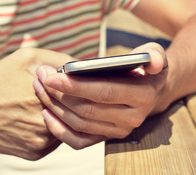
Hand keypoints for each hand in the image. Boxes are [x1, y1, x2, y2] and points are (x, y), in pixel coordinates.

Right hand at [0, 48, 72, 159]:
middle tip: (66, 92)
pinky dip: (53, 128)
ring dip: (65, 116)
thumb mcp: (28, 57)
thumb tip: (81, 66)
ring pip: (67, 127)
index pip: (82, 93)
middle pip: (76, 112)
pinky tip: (40, 117)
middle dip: (74, 100)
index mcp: (48, 97)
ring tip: (51, 103)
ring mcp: (40, 140)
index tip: (79, 81)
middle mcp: (46, 122)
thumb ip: (59, 59)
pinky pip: (55, 139)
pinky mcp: (34, 152)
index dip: (81, 85)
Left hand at [34, 43, 168, 148]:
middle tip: (41, 77)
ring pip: (80, 123)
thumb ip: (155, 56)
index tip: (51, 76)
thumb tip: (153, 63)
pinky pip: (79, 141)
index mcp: (143, 96)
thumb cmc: (146, 68)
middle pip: (87, 109)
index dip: (76, 86)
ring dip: (55, 107)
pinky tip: (46, 113)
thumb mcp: (155, 55)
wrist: (151, 90)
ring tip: (40, 87)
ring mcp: (119, 130)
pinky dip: (60, 130)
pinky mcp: (107, 137)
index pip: (104, 92)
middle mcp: (132, 118)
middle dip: (59, 94)